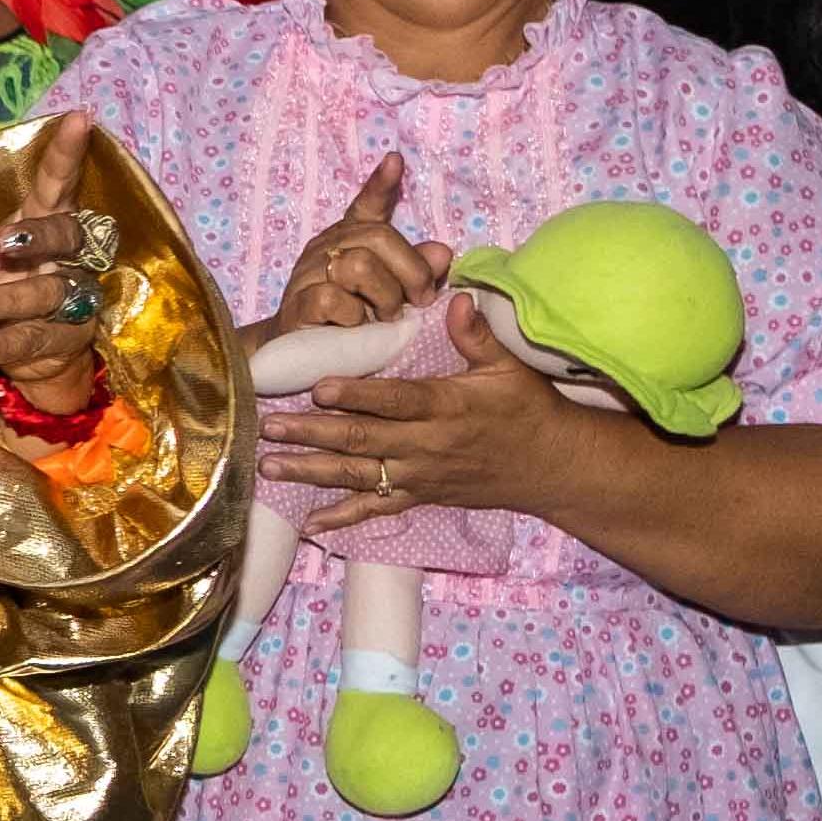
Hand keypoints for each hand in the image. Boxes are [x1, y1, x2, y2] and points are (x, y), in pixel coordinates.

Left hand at [0, 118, 104, 410]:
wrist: (22, 353)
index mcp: (43, 221)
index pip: (59, 183)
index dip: (67, 154)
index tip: (78, 117)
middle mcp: (65, 256)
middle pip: (67, 233)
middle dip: (41, 237)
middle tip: (8, 244)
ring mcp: (69, 299)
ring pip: (50, 291)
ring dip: (9, 299)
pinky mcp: (61, 341)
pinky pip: (34, 340)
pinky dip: (5, 344)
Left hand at [261, 333, 598, 537]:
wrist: (552, 466)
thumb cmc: (529, 409)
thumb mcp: (509, 367)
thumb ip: (476, 335)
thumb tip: (458, 298)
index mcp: (446, 406)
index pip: (394, 400)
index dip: (356, 395)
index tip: (318, 386)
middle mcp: (426, 445)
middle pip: (361, 440)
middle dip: (312, 433)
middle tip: (268, 425)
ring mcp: (420, 475)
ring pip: (357, 476)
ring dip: (311, 471)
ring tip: (268, 464)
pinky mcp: (420, 496)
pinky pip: (376, 510)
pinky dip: (342, 517)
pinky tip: (310, 522)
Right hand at [268, 154, 458, 339]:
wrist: (300, 354)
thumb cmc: (349, 321)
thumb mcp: (389, 294)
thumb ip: (415, 272)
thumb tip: (441, 252)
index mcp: (349, 240)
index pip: (366, 206)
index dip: (381, 184)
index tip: (396, 161)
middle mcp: (327, 247)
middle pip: (378, 237)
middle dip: (410, 271)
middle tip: (420, 301)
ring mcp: (308, 274)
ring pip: (358, 266)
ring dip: (385, 296)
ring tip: (386, 318)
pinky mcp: (297, 304)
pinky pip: (333, 298)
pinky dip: (354, 317)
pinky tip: (355, 328)